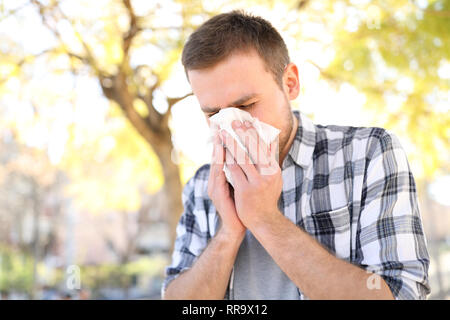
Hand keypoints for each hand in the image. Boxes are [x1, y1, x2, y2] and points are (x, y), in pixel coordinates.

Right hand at [208, 124, 245, 238]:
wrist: (236, 227)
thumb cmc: (241, 205)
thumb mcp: (241, 185)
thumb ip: (240, 171)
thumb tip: (250, 155)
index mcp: (221, 177)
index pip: (222, 155)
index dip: (224, 141)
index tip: (227, 126)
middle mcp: (215, 180)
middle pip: (217, 156)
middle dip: (220, 140)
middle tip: (222, 125)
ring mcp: (214, 187)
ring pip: (216, 163)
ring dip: (218, 149)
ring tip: (221, 135)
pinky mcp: (217, 194)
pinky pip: (218, 175)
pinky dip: (220, 163)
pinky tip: (224, 154)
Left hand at [220, 120, 282, 229]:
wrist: (264, 220)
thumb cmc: (266, 197)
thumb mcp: (273, 178)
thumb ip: (270, 160)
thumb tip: (271, 140)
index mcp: (275, 169)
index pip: (265, 146)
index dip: (257, 132)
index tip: (250, 120)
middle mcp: (268, 174)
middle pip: (255, 148)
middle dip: (244, 133)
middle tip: (235, 121)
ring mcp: (257, 182)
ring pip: (242, 157)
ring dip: (231, 143)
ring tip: (223, 132)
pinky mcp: (245, 190)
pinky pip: (234, 170)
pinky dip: (227, 158)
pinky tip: (221, 150)